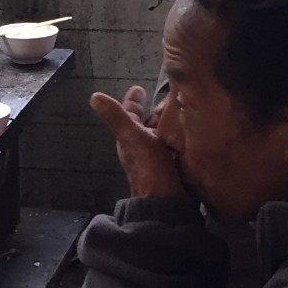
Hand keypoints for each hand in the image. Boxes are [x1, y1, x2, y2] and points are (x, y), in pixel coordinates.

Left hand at [90, 85, 186, 200]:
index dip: (134, 101)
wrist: (167, 199)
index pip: (131, 113)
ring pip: (164, 131)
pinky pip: (177, 142)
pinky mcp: (175, 161)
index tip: (139, 88)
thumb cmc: (149, 167)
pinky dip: (182, 134)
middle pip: (149, 121)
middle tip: (172, 92)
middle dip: (158, 108)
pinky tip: (193, 127)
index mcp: (131, 136)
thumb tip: (94, 96)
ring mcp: (159, 153)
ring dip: (172, 119)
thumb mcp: (132, 137)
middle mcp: (143, 143)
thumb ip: (116, 117)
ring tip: (185, 105)